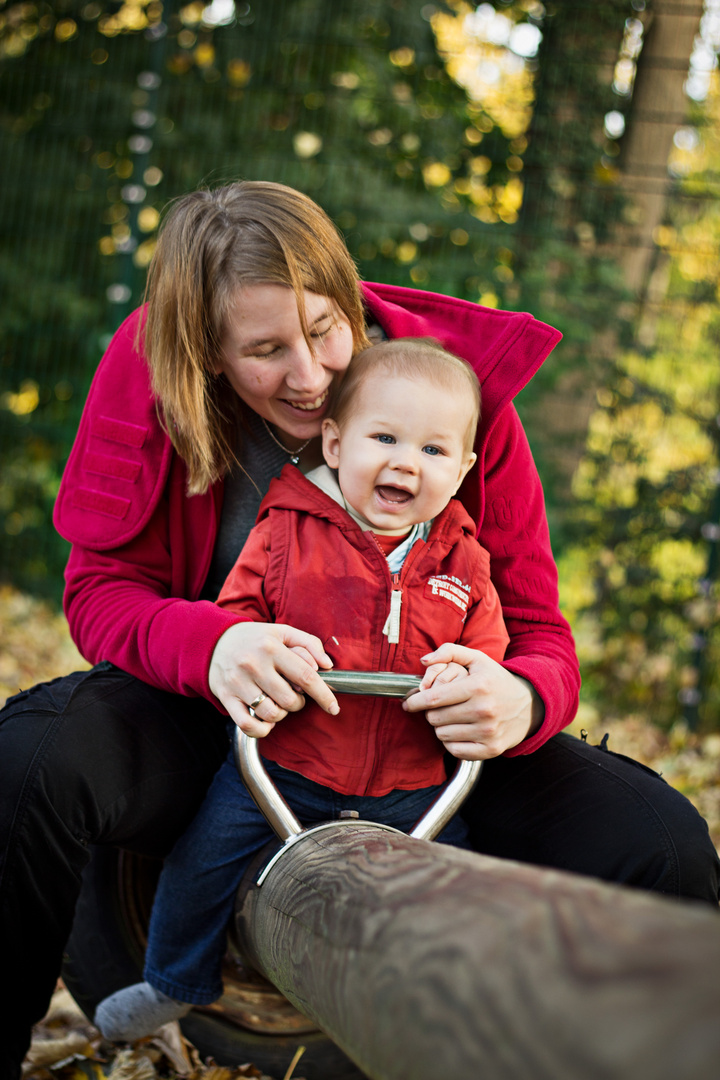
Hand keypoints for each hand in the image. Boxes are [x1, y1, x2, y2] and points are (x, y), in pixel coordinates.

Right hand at [209, 622, 338, 737]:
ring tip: (277, 703)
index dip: (324, 695)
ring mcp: (238, 683)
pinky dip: (262, 729)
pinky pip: (247, 724)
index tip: (333, 707)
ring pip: (271, 713)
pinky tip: (265, 721)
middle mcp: (254, 664)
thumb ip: (309, 643)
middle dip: (298, 703)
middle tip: (293, 694)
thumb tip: (327, 665)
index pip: (305, 676)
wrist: (212, 641)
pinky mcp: (226, 697)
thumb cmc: (254, 638)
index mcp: (271, 647)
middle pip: (289, 699)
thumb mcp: (282, 631)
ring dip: (281, 714)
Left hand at [403, 643, 543, 759]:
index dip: (416, 702)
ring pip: (442, 735)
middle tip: (438, 708)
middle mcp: (484, 710)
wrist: (528, 706)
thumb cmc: (495, 680)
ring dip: (440, 727)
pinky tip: (459, 731)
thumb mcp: (477, 659)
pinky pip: (454, 751)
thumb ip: (449, 651)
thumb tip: (424, 661)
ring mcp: (488, 732)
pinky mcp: (490, 749)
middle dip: (430, 713)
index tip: (408, 703)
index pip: (435, 698)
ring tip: (451, 717)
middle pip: (435, 718)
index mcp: (478, 686)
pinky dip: (451, 742)